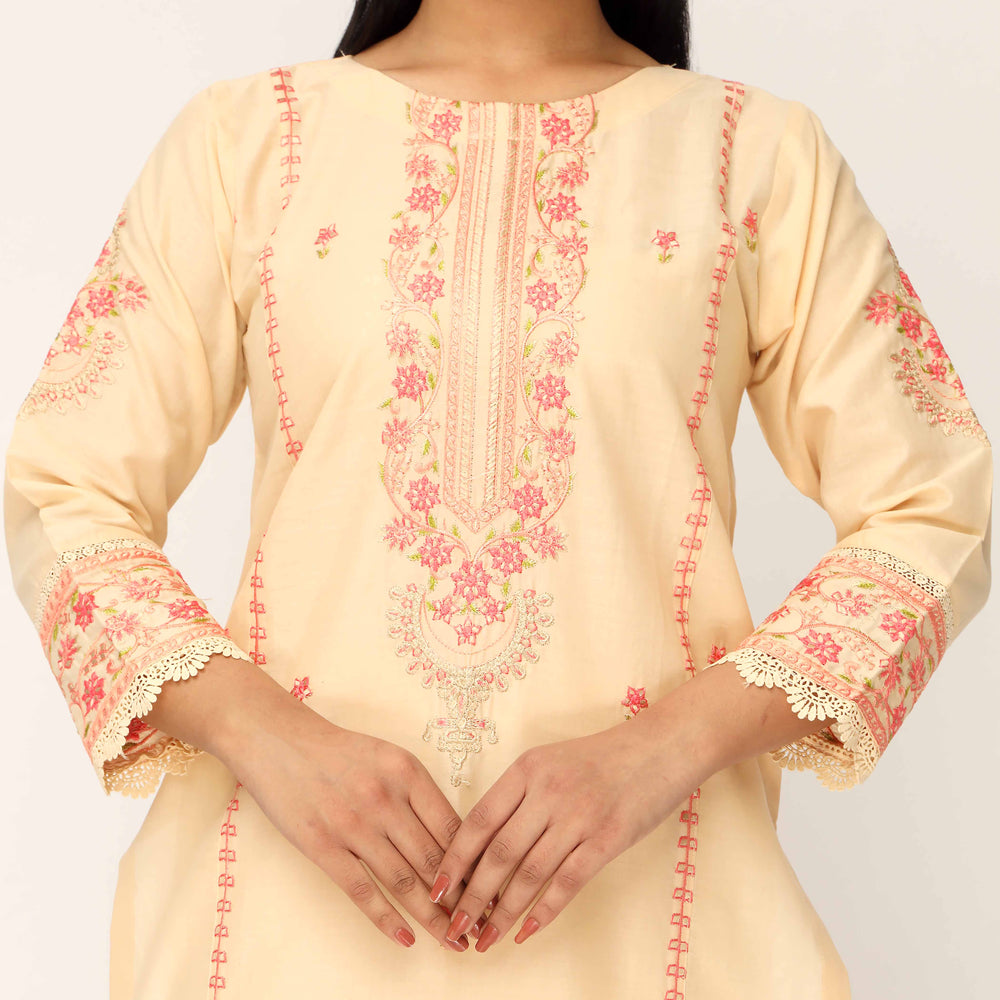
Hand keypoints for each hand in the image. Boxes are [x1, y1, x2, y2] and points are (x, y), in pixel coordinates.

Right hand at [218, 690, 475, 952]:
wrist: (277, 739)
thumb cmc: (336, 750)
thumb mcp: (387, 757)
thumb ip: (417, 793)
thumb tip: (452, 839)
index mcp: (407, 772)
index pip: (453, 827)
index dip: (475, 863)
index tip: (491, 888)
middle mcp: (385, 798)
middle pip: (434, 858)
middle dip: (462, 898)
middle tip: (481, 925)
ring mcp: (353, 824)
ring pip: (404, 880)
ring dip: (432, 917)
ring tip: (453, 941)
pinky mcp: (322, 845)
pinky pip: (361, 890)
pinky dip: (387, 919)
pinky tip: (407, 938)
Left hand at [427, 709, 709, 952]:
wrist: (662, 746)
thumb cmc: (604, 758)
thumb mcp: (552, 761)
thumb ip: (521, 795)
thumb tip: (483, 845)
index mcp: (527, 768)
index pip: (478, 820)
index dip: (454, 859)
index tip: (437, 888)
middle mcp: (548, 790)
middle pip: (498, 852)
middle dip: (471, 896)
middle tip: (453, 926)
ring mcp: (579, 815)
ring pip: (529, 873)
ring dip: (502, 912)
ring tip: (484, 939)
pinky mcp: (608, 838)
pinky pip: (568, 882)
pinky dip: (543, 911)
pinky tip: (526, 932)